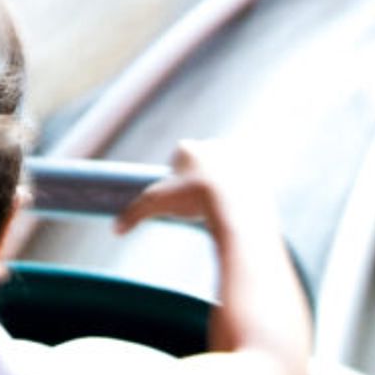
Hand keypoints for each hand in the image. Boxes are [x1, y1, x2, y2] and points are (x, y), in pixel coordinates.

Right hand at [113, 139, 270, 236]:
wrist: (235, 207)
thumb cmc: (193, 202)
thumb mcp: (156, 206)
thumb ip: (134, 214)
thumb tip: (115, 230)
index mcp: (189, 147)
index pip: (179, 157)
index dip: (177, 177)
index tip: (181, 194)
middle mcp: (214, 145)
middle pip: (203, 162)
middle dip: (200, 178)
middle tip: (200, 202)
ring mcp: (238, 155)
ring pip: (226, 170)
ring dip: (222, 184)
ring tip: (219, 206)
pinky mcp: (258, 169)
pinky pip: (248, 181)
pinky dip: (243, 193)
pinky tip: (238, 207)